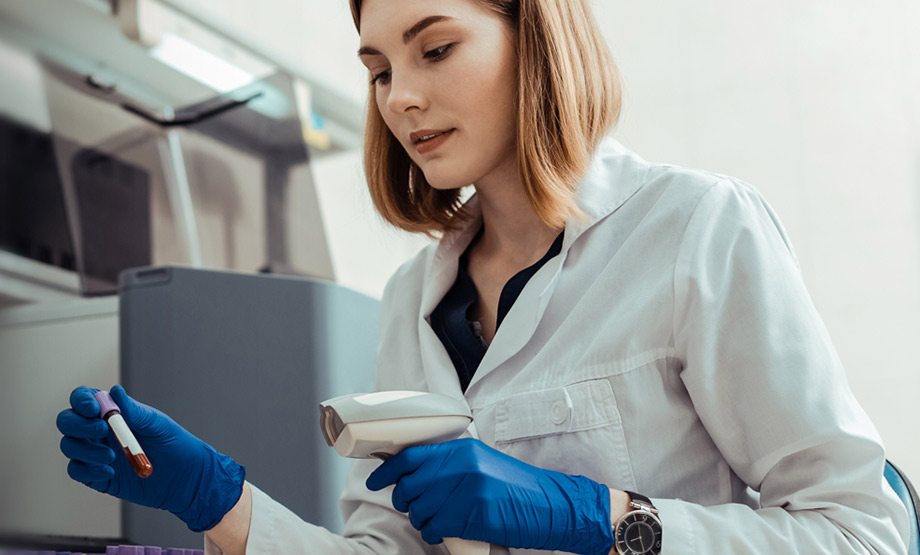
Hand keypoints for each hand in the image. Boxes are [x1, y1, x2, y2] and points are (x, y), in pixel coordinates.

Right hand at [56, 385, 244, 531]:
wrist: (184, 476)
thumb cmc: (172, 443)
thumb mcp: (155, 423)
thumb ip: (133, 410)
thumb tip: (115, 391)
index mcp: (112, 412)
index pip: (83, 399)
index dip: (81, 401)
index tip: (94, 409)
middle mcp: (98, 430)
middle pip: (68, 421)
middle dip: (78, 425)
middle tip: (102, 432)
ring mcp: (95, 452)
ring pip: (69, 446)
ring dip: (85, 450)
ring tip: (113, 457)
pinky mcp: (96, 475)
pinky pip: (77, 470)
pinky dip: (88, 469)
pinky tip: (110, 472)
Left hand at [366, 438, 613, 554]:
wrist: (551, 504)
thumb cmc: (517, 488)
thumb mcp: (483, 464)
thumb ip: (450, 465)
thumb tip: (414, 475)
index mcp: (462, 449)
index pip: (412, 457)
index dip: (388, 471)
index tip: (376, 481)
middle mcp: (462, 465)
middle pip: (411, 485)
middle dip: (404, 500)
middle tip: (411, 506)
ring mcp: (468, 489)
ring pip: (421, 509)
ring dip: (422, 519)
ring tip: (436, 520)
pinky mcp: (474, 513)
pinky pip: (437, 527)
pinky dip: (436, 532)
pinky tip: (446, 530)